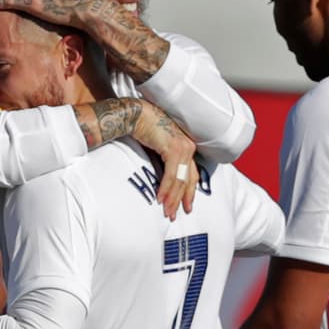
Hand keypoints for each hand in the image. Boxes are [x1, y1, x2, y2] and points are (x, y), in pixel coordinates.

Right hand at [131, 101, 197, 219]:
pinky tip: (160, 199)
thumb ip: (164, 161)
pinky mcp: (173, 149)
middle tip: (175, 215)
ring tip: (167, 212)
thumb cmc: (145, 128)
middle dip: (181, 200)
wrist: (136, 113)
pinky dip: (165, 188)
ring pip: (180, 180)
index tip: (187, 207)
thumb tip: (163, 181)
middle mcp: (189, 147)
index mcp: (187, 147)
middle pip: (188, 180)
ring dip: (172, 199)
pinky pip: (171, 175)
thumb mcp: (158, 147)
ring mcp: (183, 147)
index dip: (190, 193)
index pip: (192, 175)